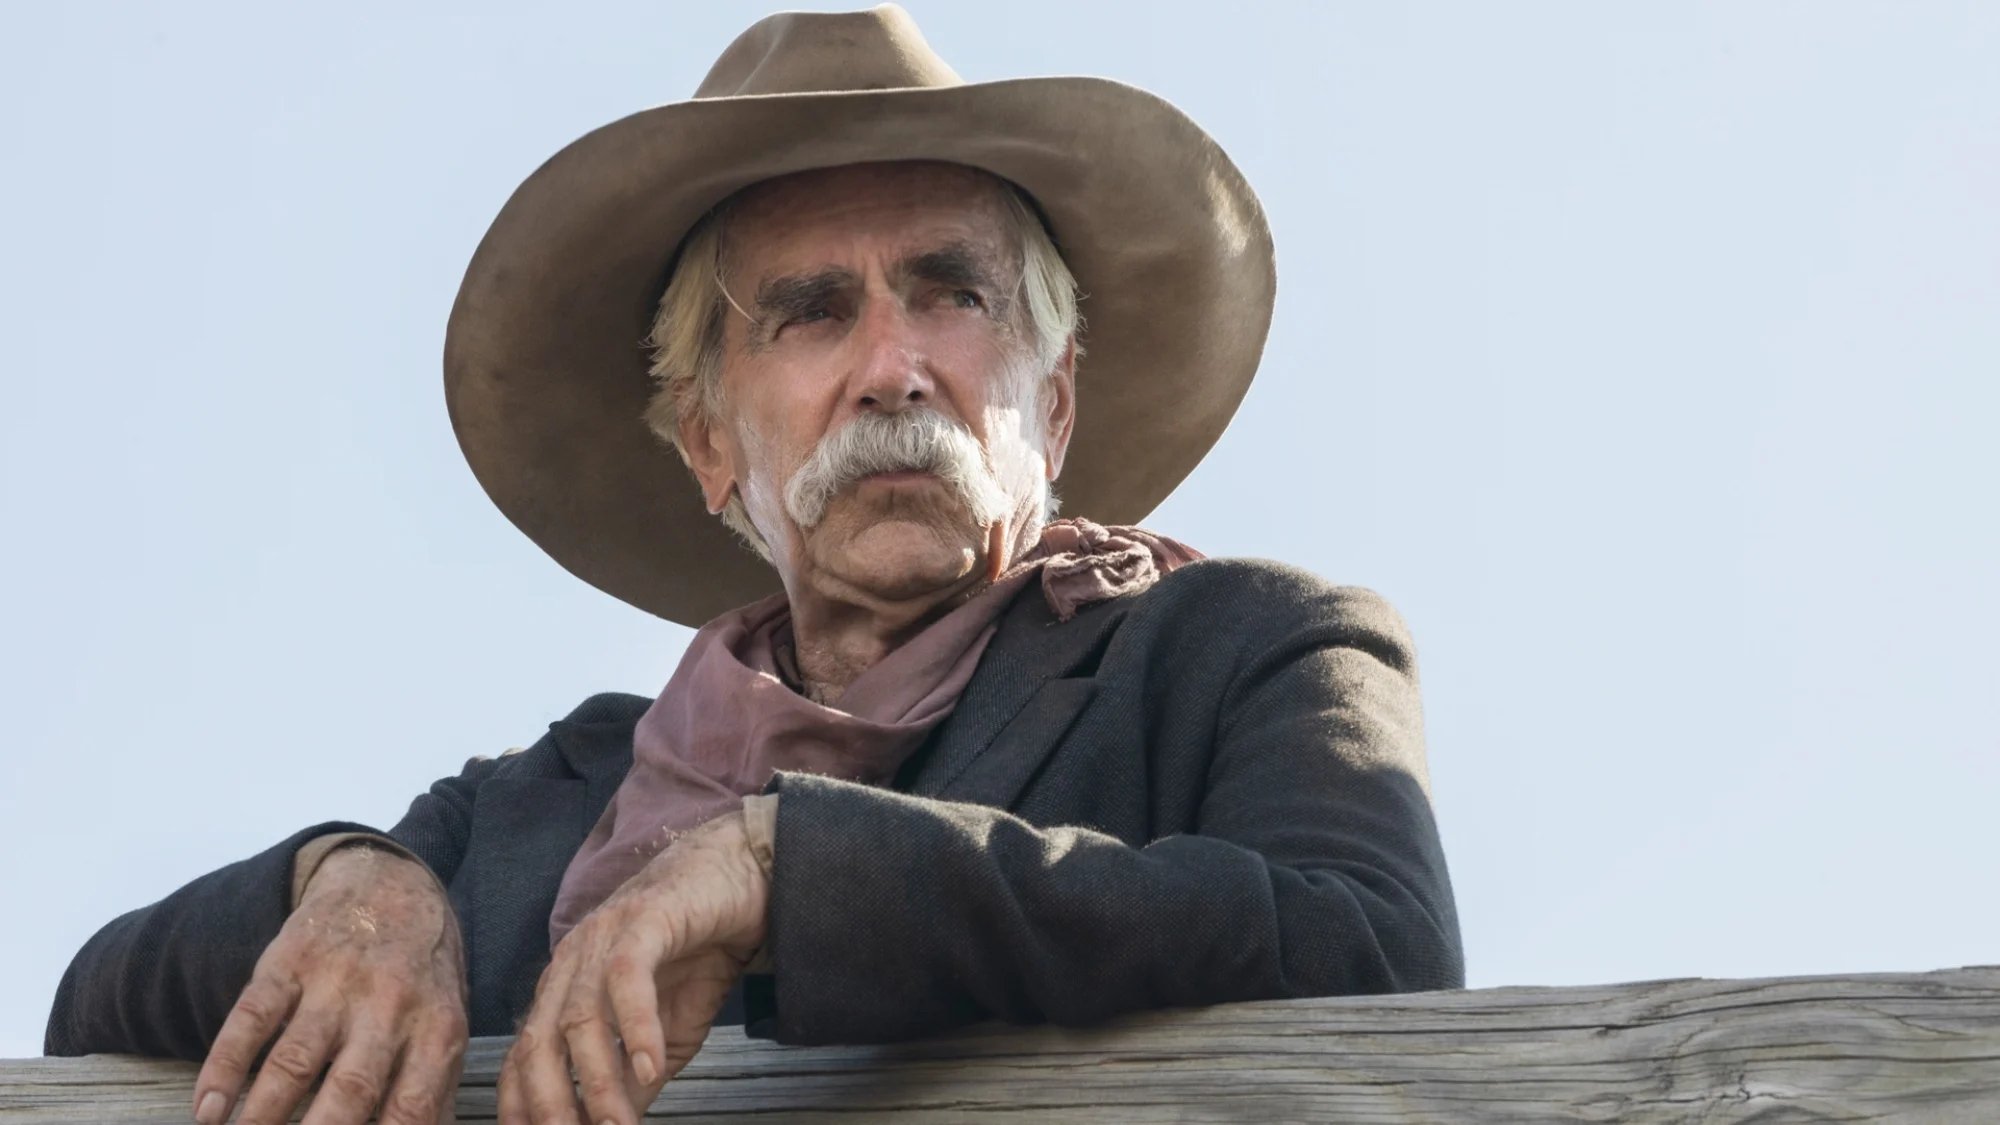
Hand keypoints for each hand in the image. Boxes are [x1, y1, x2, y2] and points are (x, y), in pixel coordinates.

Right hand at [193, 844, 468, 1124]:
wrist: (390, 883)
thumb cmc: (421, 975)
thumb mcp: (445, 1023)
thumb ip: (431, 1089)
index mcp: (436, 1029)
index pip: (411, 1107)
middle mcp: (389, 1005)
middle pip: (350, 1089)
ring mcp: (336, 980)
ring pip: (294, 1060)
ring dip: (261, 1116)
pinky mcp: (288, 960)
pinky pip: (250, 1018)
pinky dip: (224, 1067)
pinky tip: (206, 1110)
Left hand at [498, 811, 768, 1124]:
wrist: (742, 878)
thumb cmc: (700, 953)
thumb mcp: (666, 1033)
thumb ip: (635, 1075)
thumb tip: (613, 1122)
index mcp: (566, 988)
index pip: (525, 1056)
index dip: (522, 1107)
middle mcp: (572, 963)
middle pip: (538, 1043)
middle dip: (549, 1104)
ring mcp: (603, 937)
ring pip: (580, 1018)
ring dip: (597, 1080)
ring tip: (618, 1123)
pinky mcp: (643, 919)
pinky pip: (626, 978)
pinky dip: (634, 1027)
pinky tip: (650, 1066)